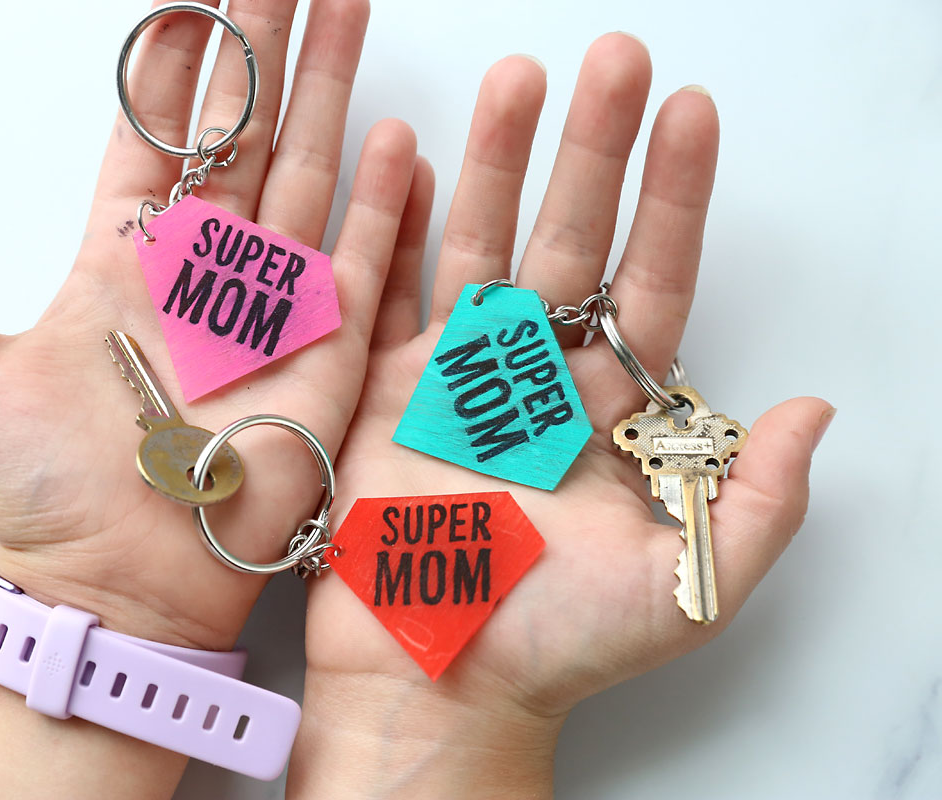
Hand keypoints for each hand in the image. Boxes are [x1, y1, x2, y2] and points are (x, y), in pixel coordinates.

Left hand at [0, 0, 421, 650]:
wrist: (119, 586)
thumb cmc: (38, 493)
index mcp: (125, 259)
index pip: (161, 133)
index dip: (181, 61)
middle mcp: (207, 271)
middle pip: (247, 134)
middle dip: (273, 47)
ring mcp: (273, 309)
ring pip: (311, 175)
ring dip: (334, 93)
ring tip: (354, 8)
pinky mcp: (328, 358)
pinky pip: (364, 266)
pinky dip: (384, 206)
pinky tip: (401, 141)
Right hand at [289, 36, 833, 797]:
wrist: (434, 684)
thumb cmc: (555, 647)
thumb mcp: (683, 590)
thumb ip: (754, 502)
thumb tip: (812, 411)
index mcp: (607, 412)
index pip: (650, 282)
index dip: (672, 200)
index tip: (691, 113)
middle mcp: (534, 379)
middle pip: (569, 241)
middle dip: (593, 149)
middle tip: (614, 57)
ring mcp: (454, 378)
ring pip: (480, 246)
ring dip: (497, 160)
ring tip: (517, 76)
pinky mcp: (383, 392)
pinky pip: (390, 291)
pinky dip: (397, 223)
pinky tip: (411, 154)